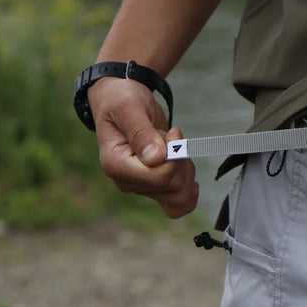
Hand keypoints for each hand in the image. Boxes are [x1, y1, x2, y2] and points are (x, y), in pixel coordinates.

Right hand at [88, 76, 198, 217]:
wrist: (121, 101)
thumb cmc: (121, 100)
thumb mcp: (128, 107)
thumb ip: (141, 131)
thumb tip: (156, 158)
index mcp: (115, 164)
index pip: (157, 176)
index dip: (174, 156)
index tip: (174, 133)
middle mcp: (126, 181)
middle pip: (171, 186)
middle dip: (181, 159)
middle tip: (172, 136)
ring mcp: (140, 186)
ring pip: (178, 196)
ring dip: (186, 169)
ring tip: (174, 147)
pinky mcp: (153, 186)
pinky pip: (176, 205)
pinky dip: (189, 194)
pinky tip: (190, 177)